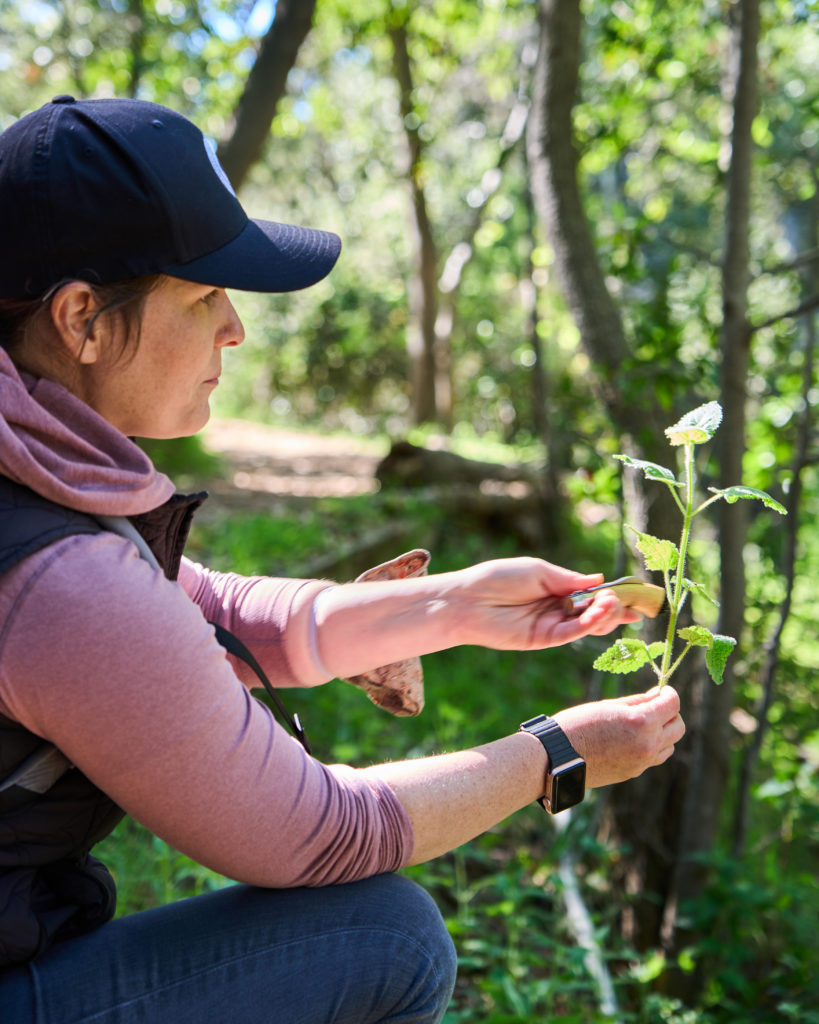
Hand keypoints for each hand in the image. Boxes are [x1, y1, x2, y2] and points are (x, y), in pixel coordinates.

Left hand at [449, 557, 642, 650]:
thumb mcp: (539, 571)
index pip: (590, 594)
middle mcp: (556, 609)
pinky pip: (573, 633)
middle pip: (594, 612)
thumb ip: (569, 579)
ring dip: (604, 615)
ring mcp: (551, 626)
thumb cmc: (498, 578)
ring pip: (587, 625)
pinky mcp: (544, 640)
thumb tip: (599, 579)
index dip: (611, 594)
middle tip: (630, 605)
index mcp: (555, 590)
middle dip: (614, 609)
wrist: (468, 600)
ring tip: (612, 603)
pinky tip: (599, 611)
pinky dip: (589, 623)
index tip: (633, 594)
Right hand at [554, 686, 684, 788]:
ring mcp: (642, 762)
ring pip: (670, 745)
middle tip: (653, 706)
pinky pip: (654, 757)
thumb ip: (638, 701)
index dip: (669, 693)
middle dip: (670, 713)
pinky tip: (630, 739)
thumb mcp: (608, 705)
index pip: (673, 704)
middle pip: (678, 727)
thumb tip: (659, 695)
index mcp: (642, 722)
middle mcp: (648, 744)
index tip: (662, 690)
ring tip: (640, 724)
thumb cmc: (578, 724)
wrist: (557, 757)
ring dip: (663, 732)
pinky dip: (650, 746)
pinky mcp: (634, 773)